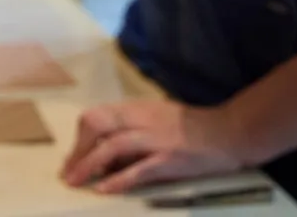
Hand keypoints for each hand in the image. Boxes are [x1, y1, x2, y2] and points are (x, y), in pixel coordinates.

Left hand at [62, 98, 250, 194]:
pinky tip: (104, 189)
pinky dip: (118, 179)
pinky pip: (138, 169)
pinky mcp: (169, 159)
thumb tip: (106, 153)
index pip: (96, 116)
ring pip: (112, 146)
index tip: (72, 157)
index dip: (80, 137)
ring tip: (75, 181)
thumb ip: (132, 130)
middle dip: (78, 150)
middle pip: (97, 125)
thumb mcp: (156, 118)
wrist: (228, 132)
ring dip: (88, 164)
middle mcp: (142, 119)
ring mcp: (155, 139)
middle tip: (68, 173)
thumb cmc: (191, 128)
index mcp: (137, 109)